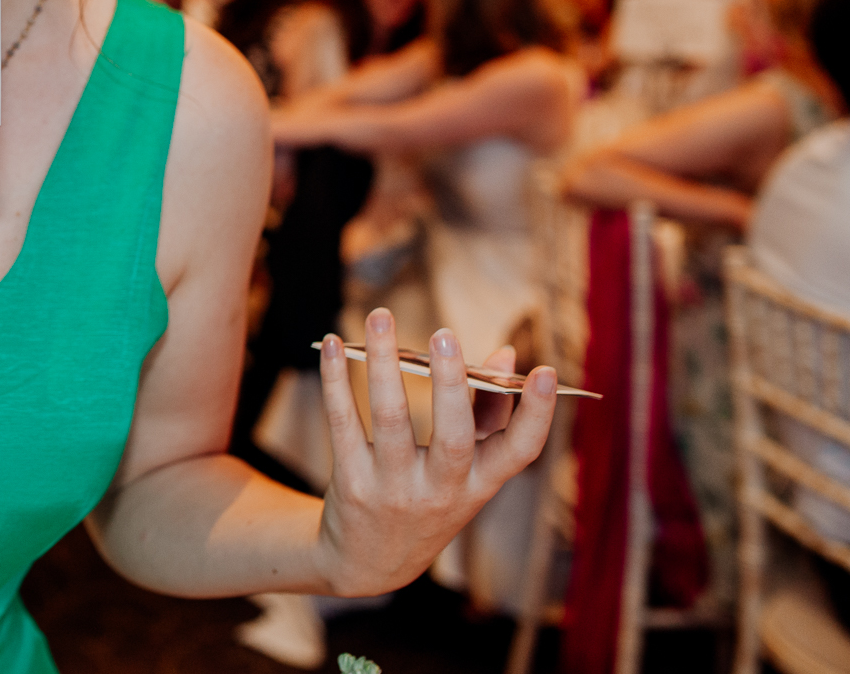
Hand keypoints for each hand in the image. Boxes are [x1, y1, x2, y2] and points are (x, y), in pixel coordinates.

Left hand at [312, 308, 555, 596]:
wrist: (370, 562)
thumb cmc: (427, 497)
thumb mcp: (465, 471)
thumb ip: (488, 414)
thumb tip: (506, 353)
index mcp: (480, 486)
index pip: (519, 453)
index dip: (536, 415)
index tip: (544, 371)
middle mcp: (442, 492)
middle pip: (452, 437)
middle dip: (450, 383)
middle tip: (444, 332)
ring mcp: (394, 491)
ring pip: (389, 421)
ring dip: (384, 365)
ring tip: (381, 316)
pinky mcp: (352, 484)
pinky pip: (342, 423)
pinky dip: (336, 381)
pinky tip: (333, 344)